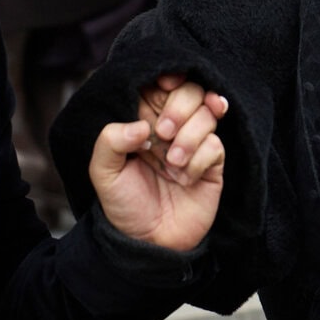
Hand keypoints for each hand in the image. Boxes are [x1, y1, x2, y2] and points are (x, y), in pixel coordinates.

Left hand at [89, 74, 228, 251]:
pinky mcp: (213, 162)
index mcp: (143, 120)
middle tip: (163, 134)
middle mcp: (171, 126)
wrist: (150, 242)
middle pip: (190, 91)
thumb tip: (141, 125)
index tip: (165, 85)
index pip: (159, 83)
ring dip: (190, 136)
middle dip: (180, 107)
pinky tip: (187, 177)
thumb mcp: (103, 174)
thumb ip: (110, 141)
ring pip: (207, 114)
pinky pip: (216, 145)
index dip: (167, 77)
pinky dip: (200, 160)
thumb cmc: (124, 206)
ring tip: (173, 164)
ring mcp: (194, 142)